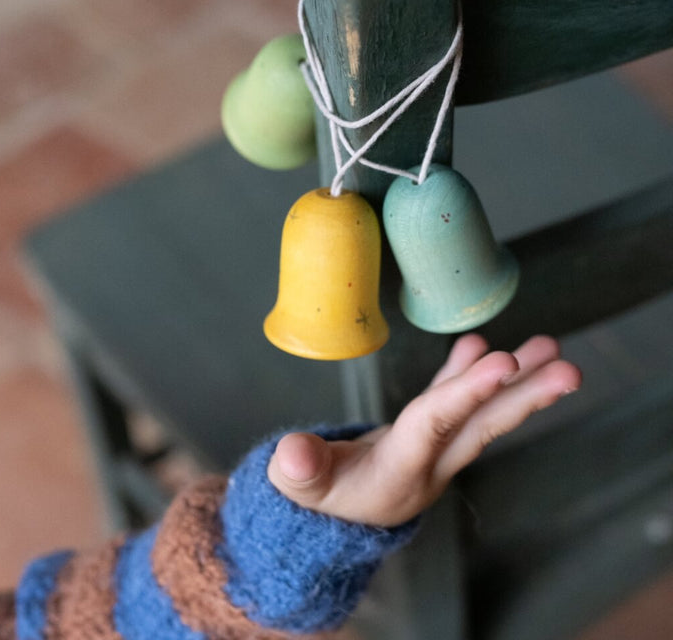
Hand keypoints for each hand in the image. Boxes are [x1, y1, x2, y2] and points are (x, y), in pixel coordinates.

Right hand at [268, 334, 580, 526]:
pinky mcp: (425, 434)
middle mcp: (429, 461)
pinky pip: (453, 400)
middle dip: (525, 397)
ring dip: (516, 381)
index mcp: (400, 471)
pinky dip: (469, 373)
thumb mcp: (300, 490)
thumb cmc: (317, 501)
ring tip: (551, 348)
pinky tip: (484, 345)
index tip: (504, 364)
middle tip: (569, 369)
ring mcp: (433, 447)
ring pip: (480, 410)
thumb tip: (292, 452)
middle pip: (482, 425)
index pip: (437, 425)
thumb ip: (299, 471)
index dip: (467, 393)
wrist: (335, 516)